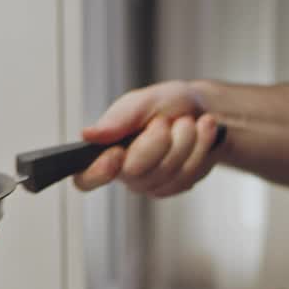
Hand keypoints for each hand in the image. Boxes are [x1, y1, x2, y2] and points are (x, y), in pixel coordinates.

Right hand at [73, 80, 224, 196]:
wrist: (203, 109)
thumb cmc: (168, 103)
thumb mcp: (144, 101)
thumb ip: (118, 118)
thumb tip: (87, 135)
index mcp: (105, 150)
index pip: (85, 178)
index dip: (98, 172)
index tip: (116, 153)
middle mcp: (123, 172)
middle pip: (135, 171)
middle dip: (159, 139)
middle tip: (165, 120)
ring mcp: (149, 183)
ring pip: (167, 173)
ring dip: (185, 139)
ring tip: (186, 122)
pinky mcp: (174, 187)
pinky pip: (188, 176)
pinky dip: (199, 148)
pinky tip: (200, 132)